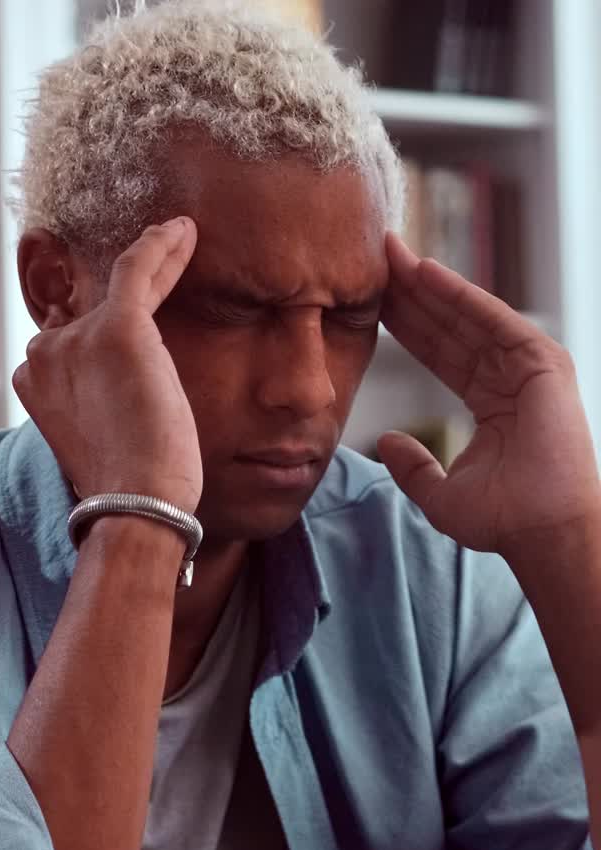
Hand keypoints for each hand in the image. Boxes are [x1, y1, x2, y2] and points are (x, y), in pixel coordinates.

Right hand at [13, 218, 202, 512]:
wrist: (137, 503)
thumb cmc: (131, 490)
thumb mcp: (102, 443)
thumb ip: (99, 409)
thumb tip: (123, 401)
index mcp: (34, 385)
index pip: (67, 343)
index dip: (97, 328)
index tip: (129, 310)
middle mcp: (45, 355)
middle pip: (90, 314)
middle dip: (125, 303)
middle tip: (166, 260)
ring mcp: (78, 338)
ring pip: (120, 288)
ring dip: (154, 263)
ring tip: (182, 238)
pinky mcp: (118, 328)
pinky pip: (138, 268)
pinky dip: (161, 246)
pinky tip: (184, 231)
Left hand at [376, 232, 600, 555]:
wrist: (541, 532)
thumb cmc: (503, 520)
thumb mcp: (440, 493)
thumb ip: (412, 466)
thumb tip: (384, 441)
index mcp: (489, 402)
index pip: (439, 353)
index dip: (407, 325)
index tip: (372, 300)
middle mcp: (508, 376)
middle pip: (450, 326)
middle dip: (412, 293)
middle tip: (374, 256)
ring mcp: (527, 367)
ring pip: (467, 317)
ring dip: (429, 284)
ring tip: (391, 254)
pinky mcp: (542, 362)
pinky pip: (493, 320)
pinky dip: (461, 295)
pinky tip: (427, 273)